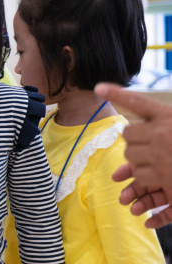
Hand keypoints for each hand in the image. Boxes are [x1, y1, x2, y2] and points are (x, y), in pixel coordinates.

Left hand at [95, 83, 171, 226]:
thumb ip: (162, 118)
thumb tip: (138, 124)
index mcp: (169, 115)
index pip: (138, 102)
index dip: (117, 94)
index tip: (99, 87)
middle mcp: (163, 133)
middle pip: (127, 133)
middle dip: (134, 139)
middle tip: (147, 141)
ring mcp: (161, 154)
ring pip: (129, 155)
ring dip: (137, 158)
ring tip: (155, 157)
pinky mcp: (162, 175)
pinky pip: (138, 173)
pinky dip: (144, 175)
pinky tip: (158, 171)